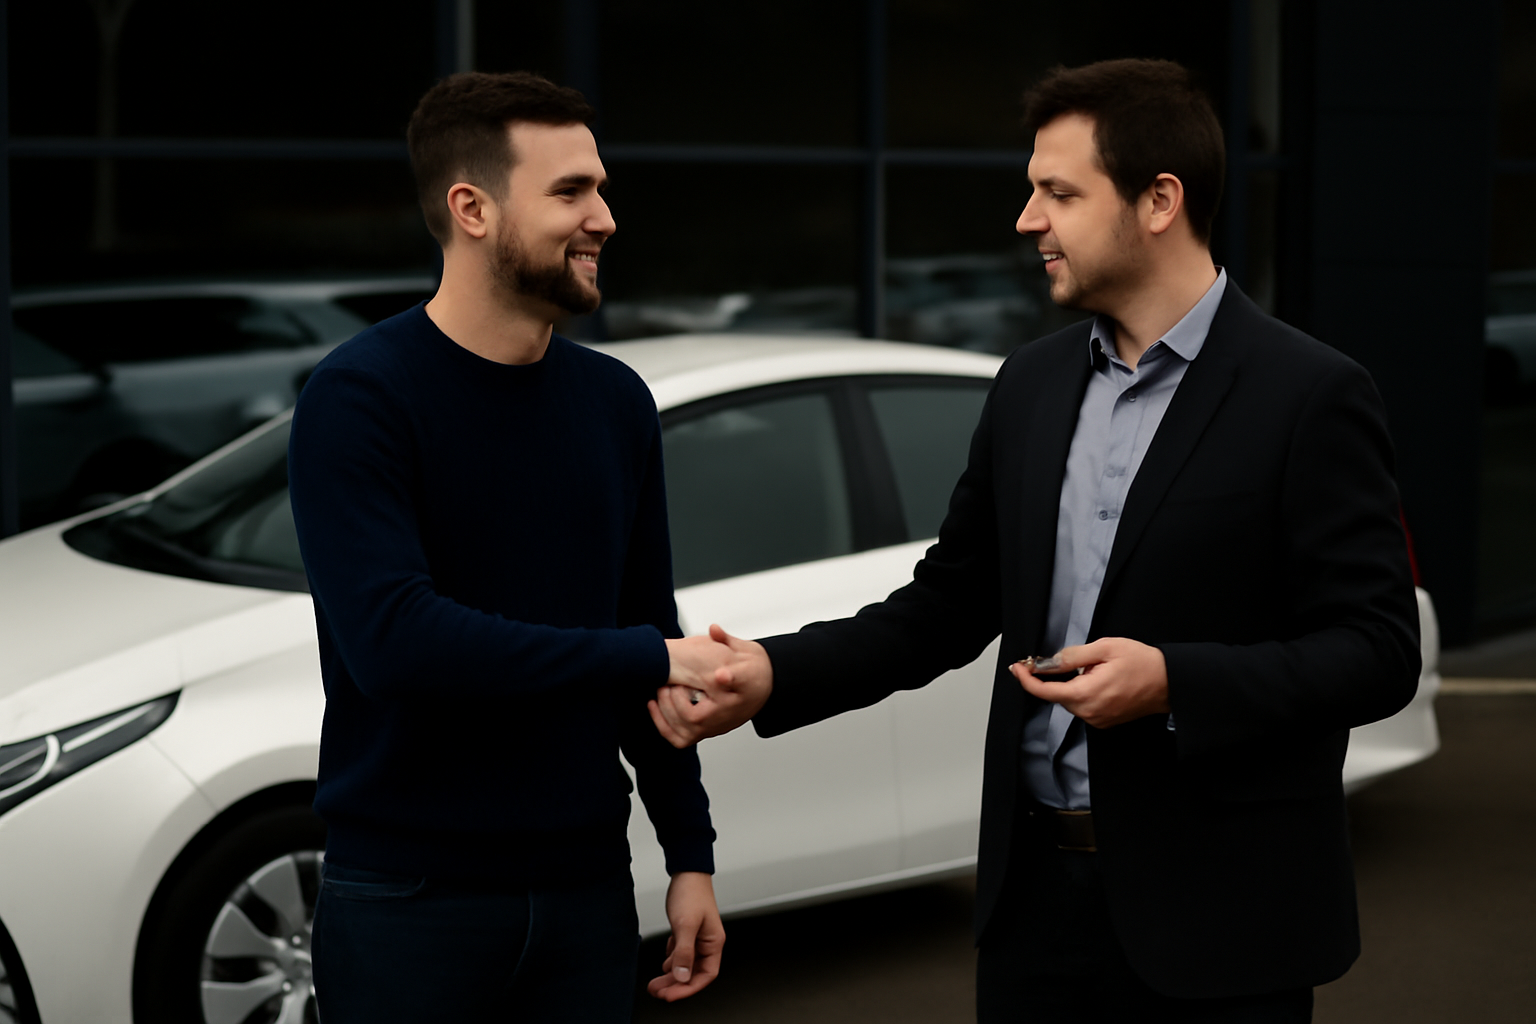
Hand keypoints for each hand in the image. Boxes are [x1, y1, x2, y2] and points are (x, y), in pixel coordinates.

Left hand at [646, 871, 724, 1001]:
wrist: (686, 870)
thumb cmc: (691, 893)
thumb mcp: (686, 925)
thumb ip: (684, 952)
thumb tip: (682, 976)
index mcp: (713, 942)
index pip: (705, 975)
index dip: (689, 988)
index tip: (671, 995)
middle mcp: (707, 942)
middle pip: (694, 973)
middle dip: (676, 985)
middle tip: (658, 992)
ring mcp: (697, 937)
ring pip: (685, 964)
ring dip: (671, 975)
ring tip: (656, 982)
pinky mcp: (687, 931)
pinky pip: (681, 954)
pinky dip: (672, 961)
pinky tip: (664, 963)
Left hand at [649, 624, 772, 748]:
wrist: (763, 685)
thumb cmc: (754, 672)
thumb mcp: (746, 654)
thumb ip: (726, 641)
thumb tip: (714, 631)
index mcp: (733, 699)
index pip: (717, 697)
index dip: (704, 689)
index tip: (708, 676)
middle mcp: (722, 718)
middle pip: (692, 719)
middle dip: (673, 698)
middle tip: (667, 680)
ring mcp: (713, 727)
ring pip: (683, 732)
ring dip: (665, 712)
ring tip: (660, 691)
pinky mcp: (705, 730)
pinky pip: (680, 738)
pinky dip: (664, 725)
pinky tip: (655, 707)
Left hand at [1010, 637, 1169, 728]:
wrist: (1170, 683)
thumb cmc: (1142, 662)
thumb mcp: (1105, 648)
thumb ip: (1073, 656)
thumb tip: (1049, 662)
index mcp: (1086, 694)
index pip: (1045, 691)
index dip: (1027, 680)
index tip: (1018, 667)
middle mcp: (1090, 712)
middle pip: (1057, 696)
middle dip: (1052, 678)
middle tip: (1054, 660)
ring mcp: (1098, 719)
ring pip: (1070, 701)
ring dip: (1070, 685)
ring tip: (1092, 668)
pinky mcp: (1105, 721)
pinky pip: (1083, 706)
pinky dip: (1081, 693)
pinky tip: (1095, 680)